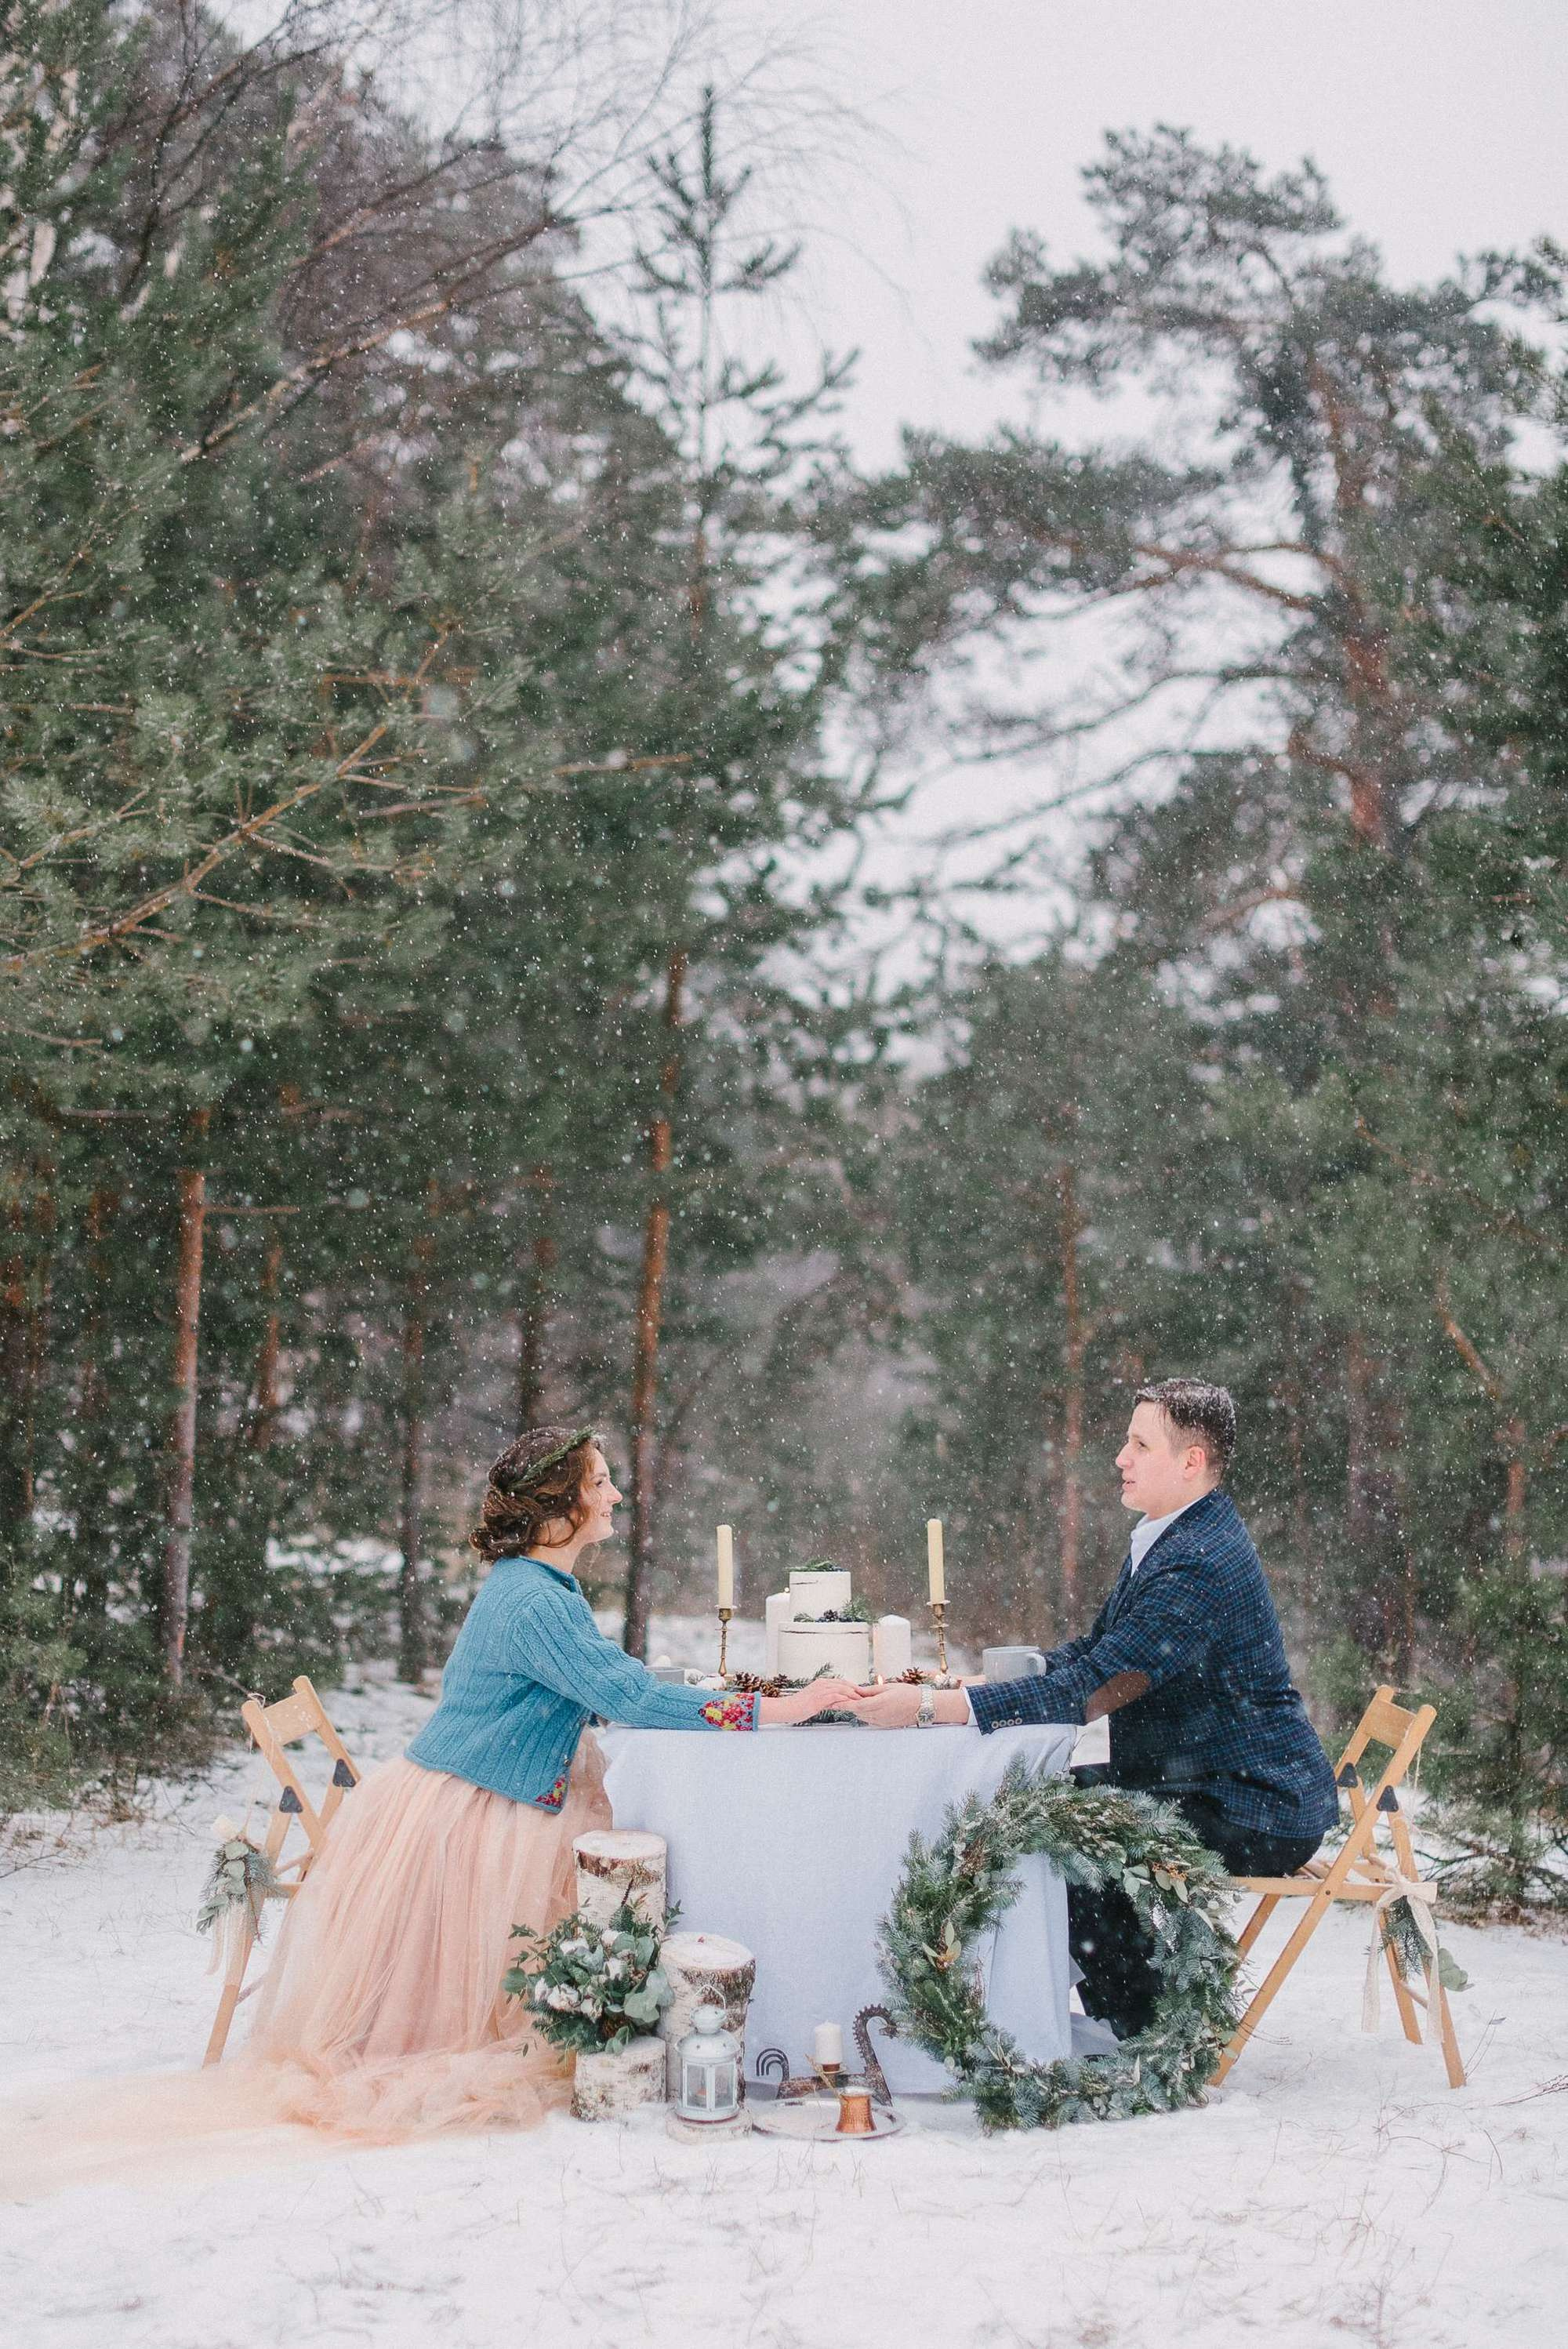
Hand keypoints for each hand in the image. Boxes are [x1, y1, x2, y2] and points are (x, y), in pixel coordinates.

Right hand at [759, 1678, 864, 1726]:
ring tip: (863, 1702)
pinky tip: (852, 1705)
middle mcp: (822, 1684)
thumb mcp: (814, 1701)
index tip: (861, 1693)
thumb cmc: (798, 1707)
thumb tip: (836, 1703)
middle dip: (856, 1690)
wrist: (786, 1709)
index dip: (852, 1687)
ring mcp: (821, 1690)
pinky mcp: (819, 1698)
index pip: (841, 1682)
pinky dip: (845, 1700)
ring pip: (842, 1689)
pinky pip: (836, 1697)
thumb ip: (826, 1700)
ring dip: (853, 1695)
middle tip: (866, 1697)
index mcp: (821, 1683)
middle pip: (844, 1684)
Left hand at [844, 1684, 969, 1727]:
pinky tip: (859, 1709)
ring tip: (843, 1703)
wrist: (924, 1707)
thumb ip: (871, 1691)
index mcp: (880, 1703)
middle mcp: (880, 1715)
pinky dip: (862, 1714)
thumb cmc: (908, 1693)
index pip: (857, 1705)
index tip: (832, 1701)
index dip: (843, 1704)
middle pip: (857, 1712)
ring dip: (854, 1711)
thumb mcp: (889, 1687)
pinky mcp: (885, 1725)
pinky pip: (869, 1720)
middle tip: (833, 1700)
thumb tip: (856, 1691)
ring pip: (862, 1717)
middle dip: (846, 1706)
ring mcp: (882, 1722)